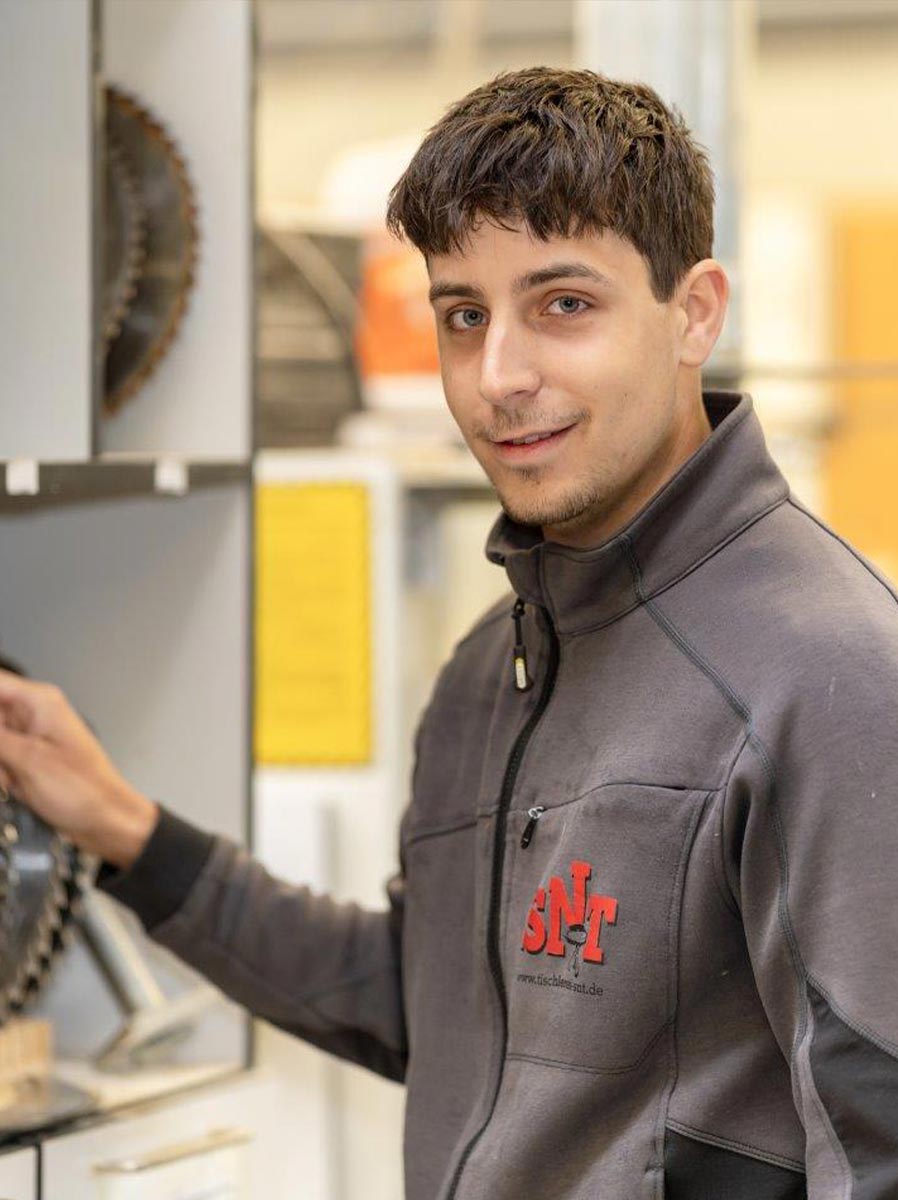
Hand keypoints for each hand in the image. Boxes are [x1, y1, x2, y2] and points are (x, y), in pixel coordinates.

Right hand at [0, 668, 158, 867]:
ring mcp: (29, 737)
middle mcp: (34, 714)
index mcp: (40, 701)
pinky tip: (16, 787)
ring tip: (13, 780)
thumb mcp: (27, 759)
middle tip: (8, 765)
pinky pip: (1, 762)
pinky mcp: (26, 759)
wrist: (105, 821)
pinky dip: (3, 777)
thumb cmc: (86, 790)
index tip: (0, 743)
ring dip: (0, 768)